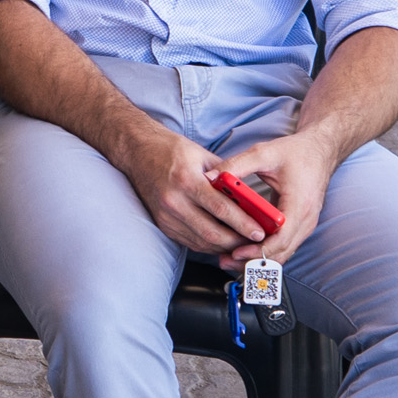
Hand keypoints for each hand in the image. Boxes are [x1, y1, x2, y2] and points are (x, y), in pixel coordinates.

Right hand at [115, 120, 277, 259]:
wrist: (137, 152)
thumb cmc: (171, 151)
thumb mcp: (203, 156)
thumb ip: (226, 178)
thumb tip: (251, 199)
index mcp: (186, 180)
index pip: (221, 209)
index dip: (243, 224)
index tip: (260, 232)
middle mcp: (173, 201)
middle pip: (212, 232)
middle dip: (237, 241)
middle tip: (255, 242)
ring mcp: (165, 215)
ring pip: (201, 242)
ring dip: (224, 246)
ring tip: (242, 243)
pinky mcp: (162, 223)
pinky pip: (190, 241)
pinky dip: (208, 245)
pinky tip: (222, 241)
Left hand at [211, 133, 335, 266]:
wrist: (319, 152)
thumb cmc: (295, 152)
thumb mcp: (263, 153)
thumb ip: (236, 164)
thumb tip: (210, 177)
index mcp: (299, 204)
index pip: (281, 238)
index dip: (259, 249)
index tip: (236, 251)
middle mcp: (305, 219)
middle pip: (281, 251)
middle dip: (252, 260)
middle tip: (225, 260)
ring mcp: (304, 224)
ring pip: (283, 252)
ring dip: (257, 259)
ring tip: (229, 259)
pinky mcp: (299, 224)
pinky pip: (283, 244)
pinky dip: (264, 250)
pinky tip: (243, 249)